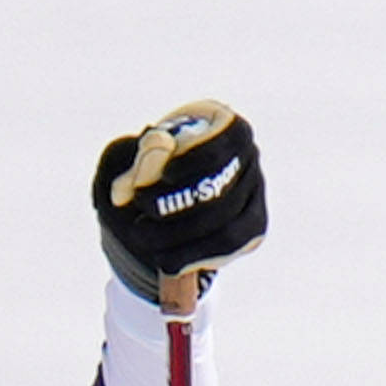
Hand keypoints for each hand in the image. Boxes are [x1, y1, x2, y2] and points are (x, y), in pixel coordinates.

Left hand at [93, 104, 267, 302]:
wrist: (162, 195)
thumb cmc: (148, 167)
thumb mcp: (132, 158)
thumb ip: (135, 158)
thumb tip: (144, 163)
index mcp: (225, 127)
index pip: (220, 145)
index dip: (194, 162)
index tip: (165, 174)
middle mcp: (248, 157)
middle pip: (220, 191)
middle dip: (174, 206)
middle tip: (140, 207)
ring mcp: (254, 193)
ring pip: (225, 226)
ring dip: (177, 237)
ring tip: (141, 234)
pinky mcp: (252, 227)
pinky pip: (228, 247)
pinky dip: (192, 257)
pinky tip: (164, 259)